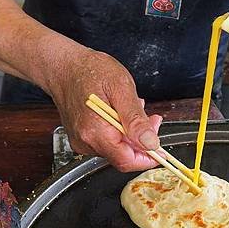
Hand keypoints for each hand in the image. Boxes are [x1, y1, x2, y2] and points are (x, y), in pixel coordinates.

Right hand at [49, 48, 162, 171]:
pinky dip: (120, 131)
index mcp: (95, 131)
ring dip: (132, 133)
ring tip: (133, 108)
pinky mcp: (82, 138)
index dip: (148, 158)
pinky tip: (120, 113)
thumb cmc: (91, 71)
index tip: (162, 152)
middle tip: (153, 118)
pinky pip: (108, 142)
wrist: (65, 66)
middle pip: (124, 155)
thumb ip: (136, 119)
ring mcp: (82, 141)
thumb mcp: (121, 89)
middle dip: (143, 141)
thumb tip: (150, 143)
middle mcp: (85, 141)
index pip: (126, 161)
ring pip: (117, 149)